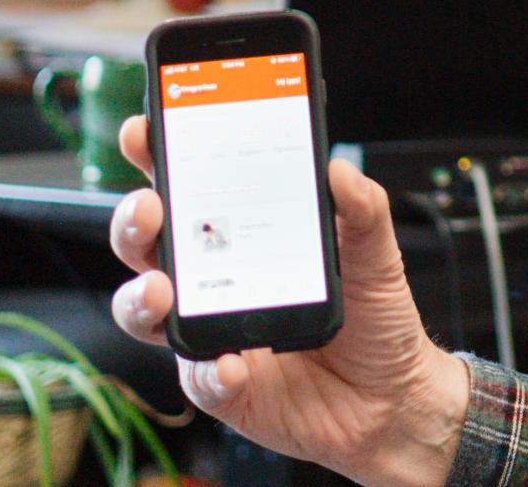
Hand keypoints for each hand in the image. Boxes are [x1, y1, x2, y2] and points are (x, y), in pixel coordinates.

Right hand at [108, 116, 469, 486]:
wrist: (394, 395)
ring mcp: (212, 332)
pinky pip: (199, 378)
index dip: (158, 157)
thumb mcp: (377, 252)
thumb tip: (338, 169)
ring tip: (161, 290)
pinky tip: (232, 363)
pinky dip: (210, 370)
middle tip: (151, 208)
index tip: (144, 131)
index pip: (190, 187)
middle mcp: (215, 280)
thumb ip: (361, 209)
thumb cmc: (375, 317)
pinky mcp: (223, 385)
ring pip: (147, 310)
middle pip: (149, 243)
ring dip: (141, 296)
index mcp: (244, 235)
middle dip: (134, 220)